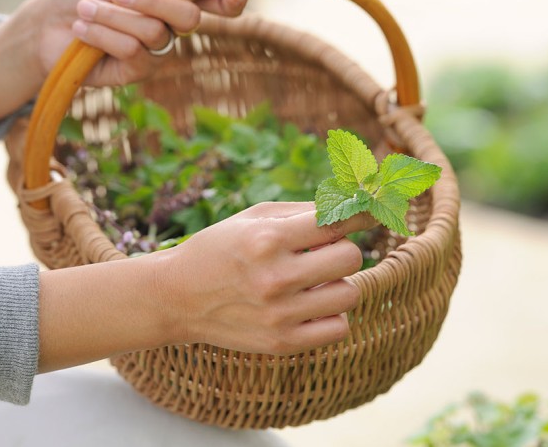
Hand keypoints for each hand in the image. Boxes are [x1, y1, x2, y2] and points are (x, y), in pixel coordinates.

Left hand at [0, 0, 247, 127]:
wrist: (45, 22)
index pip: (215, 0)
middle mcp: (170, 25)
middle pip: (188, 18)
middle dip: (153, 1)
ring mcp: (155, 51)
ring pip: (155, 33)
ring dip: (115, 16)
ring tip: (85, 7)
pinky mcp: (135, 72)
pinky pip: (134, 53)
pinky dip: (104, 35)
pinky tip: (83, 28)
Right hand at [158, 202, 372, 354]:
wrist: (177, 297)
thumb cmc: (221, 249)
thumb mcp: (254, 217)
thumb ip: (304, 211)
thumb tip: (354, 205)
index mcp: (267, 239)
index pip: (335, 222)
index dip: (360, 214)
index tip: (370, 212)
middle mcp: (275, 277)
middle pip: (350, 257)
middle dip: (342, 249)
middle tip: (323, 251)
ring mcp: (279, 314)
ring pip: (349, 293)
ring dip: (337, 282)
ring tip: (313, 279)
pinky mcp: (282, 343)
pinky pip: (339, 328)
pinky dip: (332, 314)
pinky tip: (311, 303)